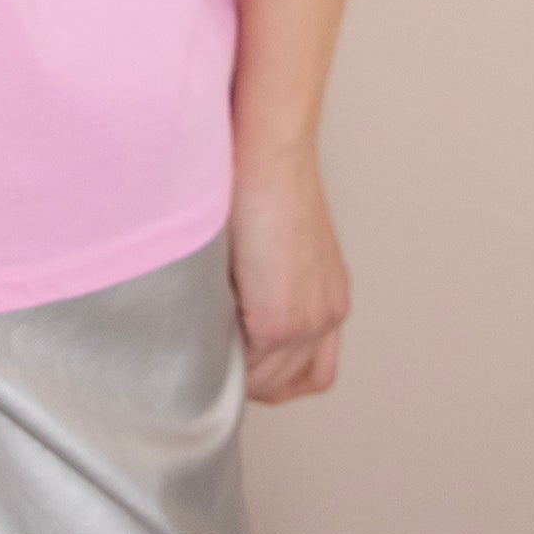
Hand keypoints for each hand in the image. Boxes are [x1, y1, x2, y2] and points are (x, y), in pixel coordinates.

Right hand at [228, 142, 351, 401]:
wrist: (269, 151)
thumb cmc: (260, 179)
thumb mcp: (275, 245)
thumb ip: (265, 285)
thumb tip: (226, 316)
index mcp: (329, 297)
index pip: (305, 371)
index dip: (267, 371)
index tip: (237, 358)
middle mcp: (327, 315)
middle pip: (284, 382)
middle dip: (247, 373)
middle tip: (213, 348)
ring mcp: (306, 322)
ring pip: (262, 380)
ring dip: (231, 364)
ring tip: (204, 330)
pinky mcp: (278, 322)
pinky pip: (243, 363)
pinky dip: (221, 351)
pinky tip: (205, 321)